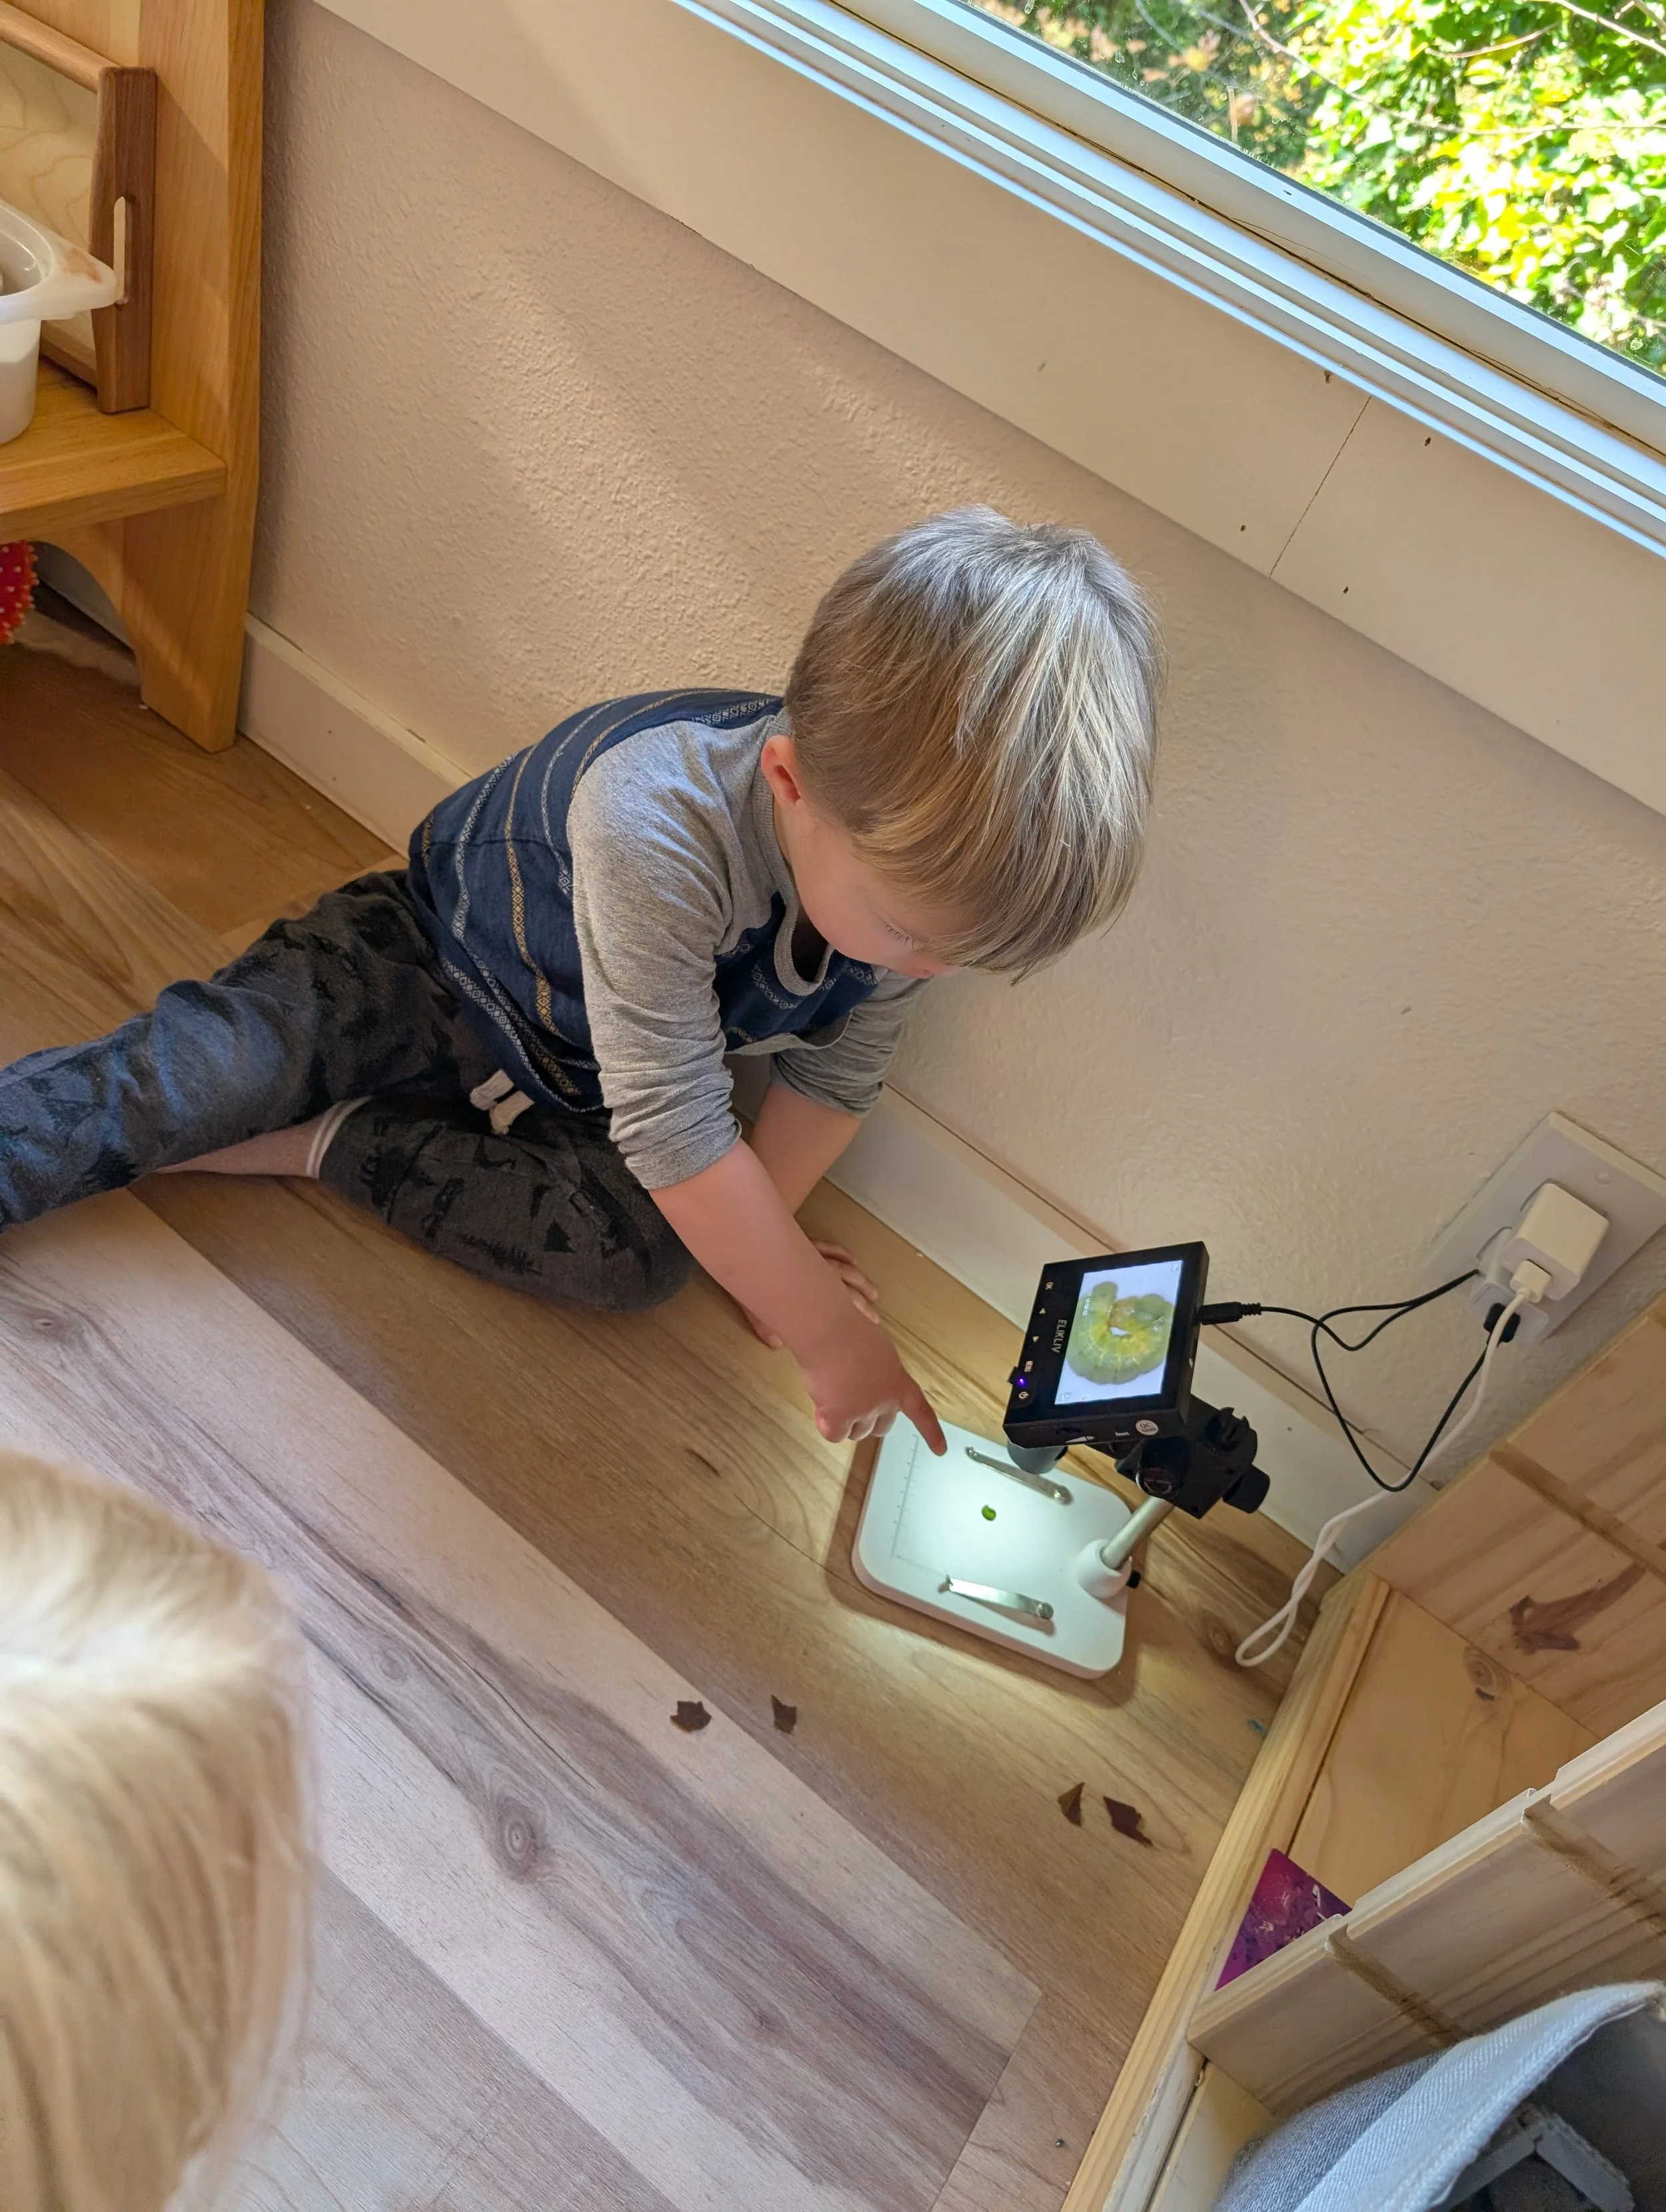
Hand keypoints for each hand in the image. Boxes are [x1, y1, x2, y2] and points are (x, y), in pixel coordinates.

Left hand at [741, 1240, 878, 1348]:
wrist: (743, 1235)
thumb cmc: (746, 1269)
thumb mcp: (751, 1300)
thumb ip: (764, 1323)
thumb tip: (776, 1343)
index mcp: (808, 1286)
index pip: (839, 1303)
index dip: (856, 1315)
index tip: (868, 1326)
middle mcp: (816, 1268)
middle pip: (848, 1285)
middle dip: (864, 1302)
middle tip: (875, 1317)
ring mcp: (813, 1253)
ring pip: (845, 1266)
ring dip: (861, 1279)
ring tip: (874, 1292)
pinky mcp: (806, 1242)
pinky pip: (831, 1247)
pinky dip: (844, 1253)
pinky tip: (853, 1260)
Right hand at [798, 1301, 946, 1455]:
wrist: (828, 1330)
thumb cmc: (848, 1328)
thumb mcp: (878, 1350)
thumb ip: (879, 1371)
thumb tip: (866, 1370)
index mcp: (899, 1382)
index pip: (921, 1412)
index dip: (931, 1433)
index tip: (940, 1450)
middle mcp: (886, 1400)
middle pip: (880, 1428)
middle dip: (865, 1419)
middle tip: (848, 1398)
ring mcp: (864, 1410)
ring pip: (855, 1433)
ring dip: (844, 1420)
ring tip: (832, 1391)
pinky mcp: (840, 1417)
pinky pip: (834, 1434)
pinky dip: (826, 1423)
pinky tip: (822, 1402)